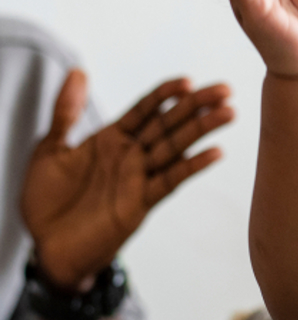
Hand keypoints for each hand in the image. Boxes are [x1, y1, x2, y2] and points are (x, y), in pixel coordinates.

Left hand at [21, 70, 233, 288]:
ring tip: (228, 112)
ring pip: (176, 147)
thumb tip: (78, 71)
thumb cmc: (47, 201)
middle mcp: (131, 155)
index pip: (145, 109)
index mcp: (112, 139)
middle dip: (197, 105)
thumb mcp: (50, 149)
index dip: (165, 94)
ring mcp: (139, 177)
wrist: (47, 248)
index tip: (187, 81)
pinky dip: (193, 166)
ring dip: (203, 129)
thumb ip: (66, 111)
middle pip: (169, 123)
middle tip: (225, 89)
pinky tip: (215, 152)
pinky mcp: (142, 202)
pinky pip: (171, 180)